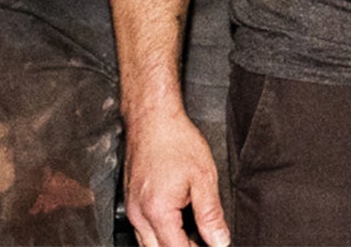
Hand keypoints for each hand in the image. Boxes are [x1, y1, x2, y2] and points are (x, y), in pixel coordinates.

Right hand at [124, 100, 225, 246]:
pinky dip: (160, 234)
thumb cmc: (175, 140)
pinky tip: (178, 223)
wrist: (152, 118)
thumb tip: (220, 241)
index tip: (212, 246)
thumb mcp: (203, 177)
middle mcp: (139, 215)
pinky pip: (143, 230)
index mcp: (158, 212)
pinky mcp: (130, 202)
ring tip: (194, 234)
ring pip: (149, 244)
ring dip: (170, 243)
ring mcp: (131, 209)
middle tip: (204, 242)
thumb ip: (211, 215)